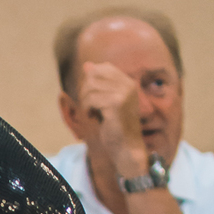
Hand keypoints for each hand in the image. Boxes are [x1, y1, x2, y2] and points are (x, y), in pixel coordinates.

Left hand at [78, 61, 149, 175]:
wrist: (127, 148)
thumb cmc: (116, 128)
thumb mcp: (107, 102)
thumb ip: (98, 84)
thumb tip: (87, 65)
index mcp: (129, 83)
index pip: (104, 67)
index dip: (91, 79)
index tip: (91, 96)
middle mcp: (128, 85)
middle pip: (94, 74)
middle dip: (85, 90)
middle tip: (88, 105)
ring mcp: (123, 94)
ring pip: (90, 86)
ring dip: (85, 101)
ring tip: (91, 112)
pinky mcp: (116, 104)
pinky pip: (91, 99)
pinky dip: (87, 109)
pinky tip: (92, 118)